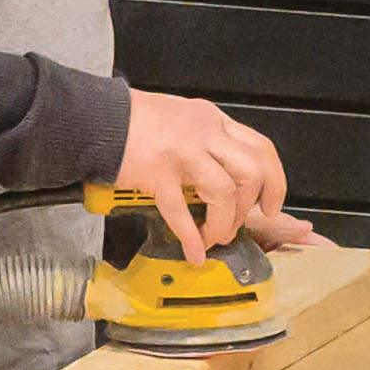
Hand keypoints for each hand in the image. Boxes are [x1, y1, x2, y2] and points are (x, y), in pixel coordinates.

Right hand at [110, 94, 311, 256]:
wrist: (95, 118)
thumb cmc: (131, 119)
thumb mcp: (180, 118)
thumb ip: (202, 139)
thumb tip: (218, 172)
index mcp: (212, 120)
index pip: (261, 148)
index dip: (274, 181)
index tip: (270, 204)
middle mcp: (205, 133)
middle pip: (253, 170)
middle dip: (252, 206)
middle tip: (239, 225)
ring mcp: (183, 152)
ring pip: (225, 191)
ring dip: (225, 222)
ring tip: (213, 237)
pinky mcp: (158, 173)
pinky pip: (182, 211)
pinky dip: (192, 237)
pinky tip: (194, 252)